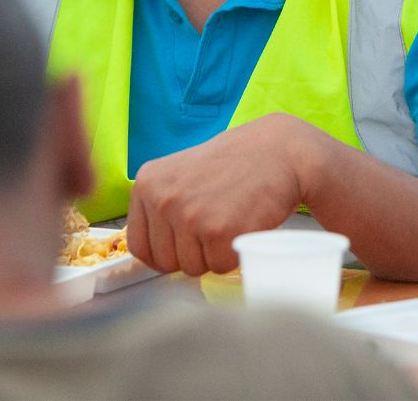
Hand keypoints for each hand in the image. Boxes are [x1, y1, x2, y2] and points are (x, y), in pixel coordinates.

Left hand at [127, 113, 325, 276]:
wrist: (278, 151)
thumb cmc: (234, 165)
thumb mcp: (183, 175)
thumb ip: (162, 207)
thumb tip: (150, 254)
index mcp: (147, 184)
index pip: (139, 246)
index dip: (165, 251)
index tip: (186, 241)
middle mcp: (162, 199)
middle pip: (166, 262)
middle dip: (192, 253)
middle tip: (215, 222)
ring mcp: (189, 215)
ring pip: (192, 268)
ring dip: (213, 254)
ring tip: (229, 219)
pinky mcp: (218, 231)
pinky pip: (219, 267)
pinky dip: (234, 255)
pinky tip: (242, 225)